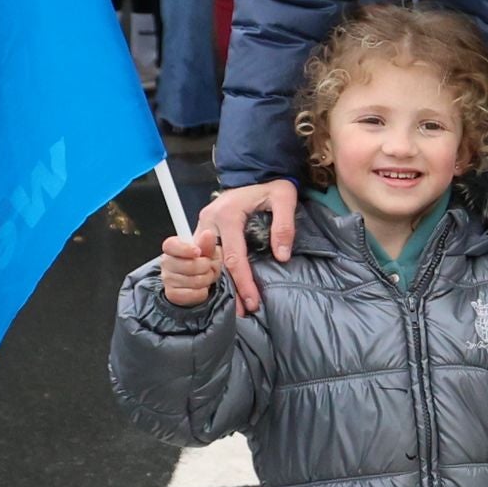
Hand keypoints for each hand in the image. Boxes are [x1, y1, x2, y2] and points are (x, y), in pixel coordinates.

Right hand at [155, 232, 218, 307]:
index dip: (185, 249)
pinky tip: (202, 287)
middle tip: (208, 266)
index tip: (198, 252)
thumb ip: (208, 243)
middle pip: (187, 265)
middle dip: (205, 267)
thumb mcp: (209, 250)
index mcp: (173, 247)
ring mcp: (167, 279)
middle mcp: (166, 262)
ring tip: (206, 276)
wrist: (203, 280)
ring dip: (206, 280)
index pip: (171, 245)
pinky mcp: (172, 294)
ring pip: (192, 281)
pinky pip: (190, 294)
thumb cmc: (204, 262)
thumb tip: (207, 234)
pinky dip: (202, 292)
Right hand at [196, 179, 297, 315]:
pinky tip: (223, 289)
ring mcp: (202, 227)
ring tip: (233, 307)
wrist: (252, 173)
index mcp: (226, 215)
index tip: (253, 302)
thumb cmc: (269, 185)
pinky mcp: (203, 231)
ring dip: (219, 284)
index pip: (233, 256)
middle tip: (241, 313)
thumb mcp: (284, 197)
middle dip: (229, 290)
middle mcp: (208, 222)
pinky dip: (213, 273)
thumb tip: (282, 256)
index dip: (243, 282)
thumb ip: (284, 224)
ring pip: (206, 262)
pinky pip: (204, 257)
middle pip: (215, 264)